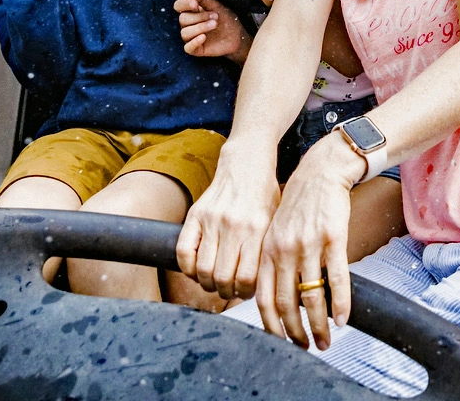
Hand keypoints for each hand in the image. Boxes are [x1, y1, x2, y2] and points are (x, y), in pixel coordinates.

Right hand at [175, 0, 252, 62]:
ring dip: (200, 27)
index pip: (178, 6)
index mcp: (191, 12)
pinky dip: (195, 42)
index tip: (195, 4)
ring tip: (214, 24)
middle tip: (215, 16)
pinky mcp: (196, 49)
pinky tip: (204, 37)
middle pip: (182, 19)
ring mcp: (191, 37)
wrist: (237, 36)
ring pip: (185, 32)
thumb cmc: (226, 20)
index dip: (184, 4)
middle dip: (199, 16)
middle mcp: (188, 24)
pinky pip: (188, 47)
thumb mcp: (216, 6)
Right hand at [176, 144, 280, 301]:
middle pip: (222, 278)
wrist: (247, 166)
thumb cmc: (265, 197)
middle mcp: (234, 226)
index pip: (247, 278)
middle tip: (228, 290)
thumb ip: (269, 252)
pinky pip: (183, 252)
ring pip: (202, 269)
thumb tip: (269, 287)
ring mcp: (212, 220)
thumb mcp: (276, 223)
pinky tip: (197, 270)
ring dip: (207, 283)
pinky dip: (187, 268)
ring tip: (214, 282)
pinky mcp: (195, 215)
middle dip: (225, 292)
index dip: (245, 294)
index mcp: (258, 230)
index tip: (245, 293)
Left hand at [256, 135, 366, 349]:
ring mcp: (309, 245)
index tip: (281, 343)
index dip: (272, 325)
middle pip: (287, 303)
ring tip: (326, 341)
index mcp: (268, 251)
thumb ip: (274, 260)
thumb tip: (278, 296)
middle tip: (306, 348)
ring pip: (312, 296)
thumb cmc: (300, 204)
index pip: (264, 298)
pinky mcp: (333, 239)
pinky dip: (341, 304)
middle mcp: (284, 251)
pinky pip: (337, 279)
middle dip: (295, 332)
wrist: (321, 172)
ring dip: (319, 325)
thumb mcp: (277, 230)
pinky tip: (344, 319)